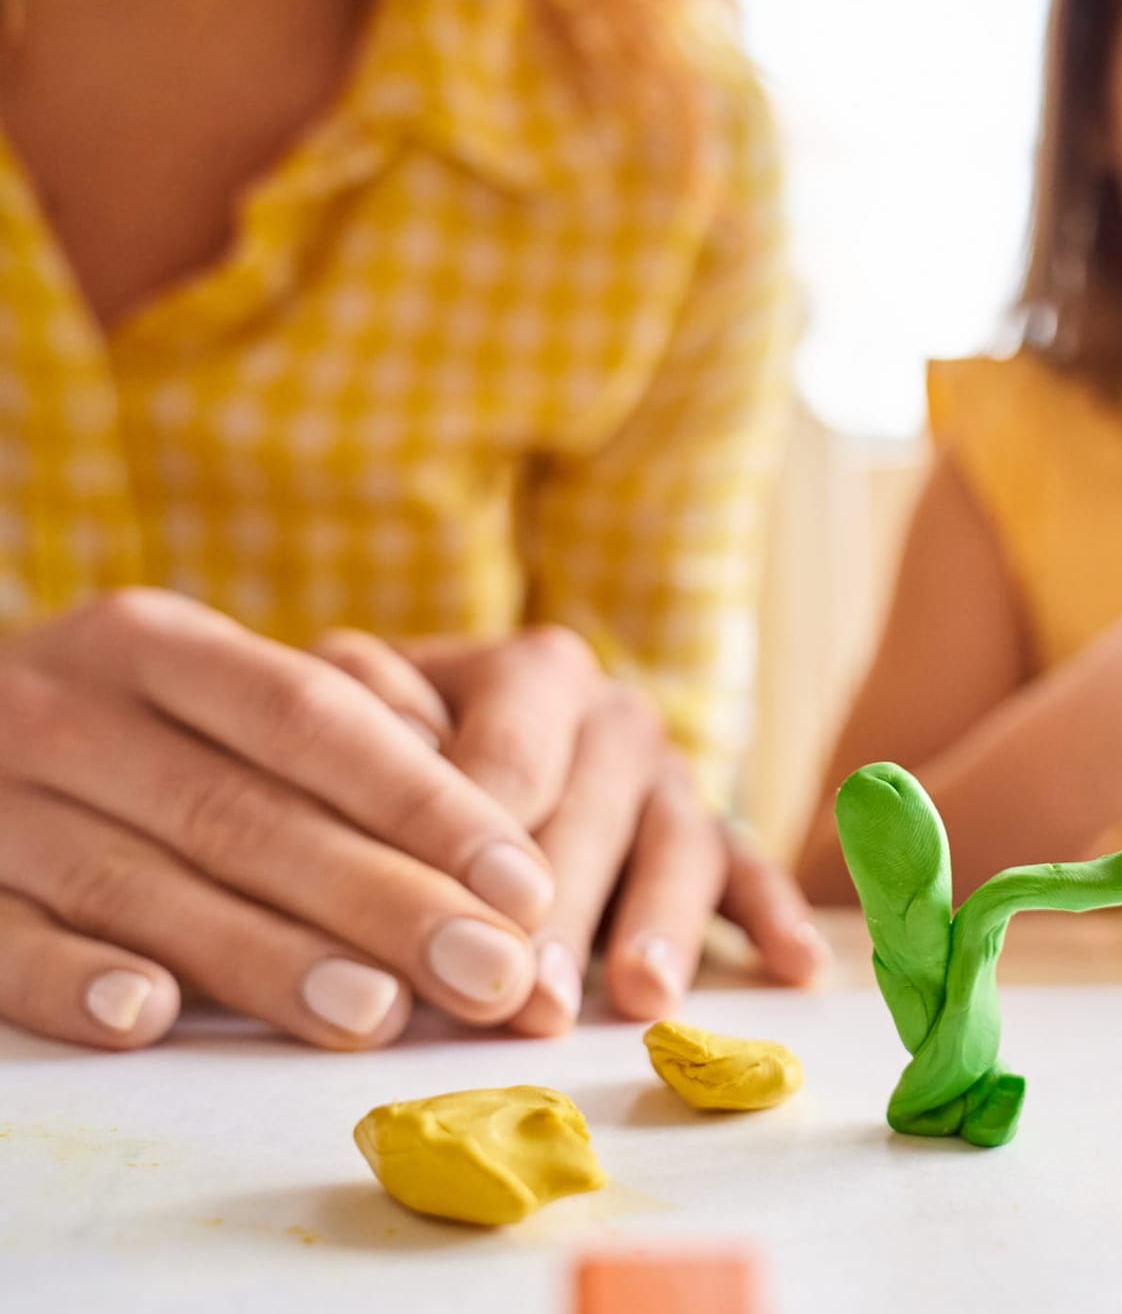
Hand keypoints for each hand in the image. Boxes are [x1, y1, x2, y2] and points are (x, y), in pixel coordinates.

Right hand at [0, 591, 553, 1050]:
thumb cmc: (134, 730)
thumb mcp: (218, 691)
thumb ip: (347, 731)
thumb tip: (488, 818)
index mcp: (156, 646)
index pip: (312, 719)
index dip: (426, 805)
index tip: (525, 886)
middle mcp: (66, 710)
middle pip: (245, 813)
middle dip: (384, 900)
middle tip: (491, 975)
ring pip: (143, 887)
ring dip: (266, 957)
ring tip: (379, 1014)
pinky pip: (5, 942)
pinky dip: (74, 980)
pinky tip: (153, 1018)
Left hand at [316, 626, 827, 1034]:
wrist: (464, 749)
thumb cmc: (391, 754)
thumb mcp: (359, 711)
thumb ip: (365, 717)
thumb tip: (393, 747)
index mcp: (530, 670)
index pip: (510, 757)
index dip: (478, 844)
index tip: (448, 923)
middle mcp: (613, 714)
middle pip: (595, 812)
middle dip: (562, 912)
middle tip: (531, 1002)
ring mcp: (669, 778)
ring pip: (678, 847)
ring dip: (660, 924)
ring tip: (642, 999)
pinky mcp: (714, 836)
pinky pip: (751, 873)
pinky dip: (775, 919)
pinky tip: (798, 968)